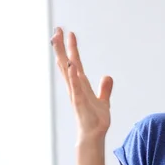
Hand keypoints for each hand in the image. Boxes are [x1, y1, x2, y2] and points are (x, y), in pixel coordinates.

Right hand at [51, 27, 113, 141]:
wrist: (93, 135)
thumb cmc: (95, 119)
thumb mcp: (104, 101)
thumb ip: (105, 88)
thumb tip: (107, 76)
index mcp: (81, 84)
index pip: (75, 62)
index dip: (71, 48)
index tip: (69, 33)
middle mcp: (75, 87)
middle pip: (66, 63)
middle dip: (61, 46)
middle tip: (57, 29)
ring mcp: (76, 94)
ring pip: (67, 72)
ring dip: (63, 56)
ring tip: (58, 41)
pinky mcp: (80, 103)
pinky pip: (76, 87)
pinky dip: (74, 77)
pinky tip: (72, 66)